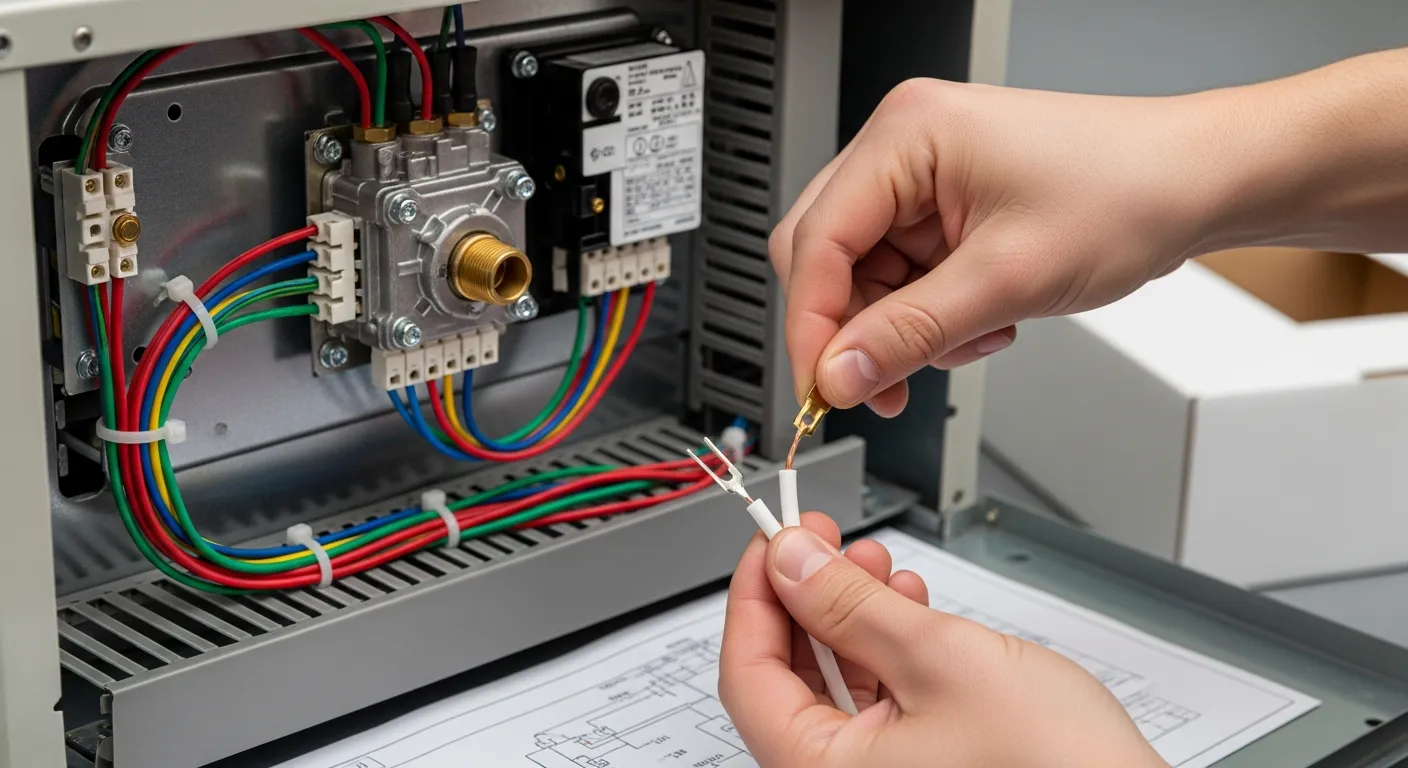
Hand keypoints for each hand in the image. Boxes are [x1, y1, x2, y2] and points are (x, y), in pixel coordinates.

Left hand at [719, 513, 1166, 767]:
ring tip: (876, 563)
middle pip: (787, 677)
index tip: (772, 540)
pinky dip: (885, 650)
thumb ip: (852, 605)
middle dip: (806, 597)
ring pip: (836, 686)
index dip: (754, 594)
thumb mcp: (940, 660)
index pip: (747, 674)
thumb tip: (791, 562)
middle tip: (820, 538)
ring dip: (849, 616)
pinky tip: (909, 606)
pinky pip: (878, 704)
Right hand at [771, 78, 1224, 414]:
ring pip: (864, 273)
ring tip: (967, 342)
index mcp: (907, 135)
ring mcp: (924, 175)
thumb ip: (910, 332)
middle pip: (827, 255)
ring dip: (901, 326)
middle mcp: (905, 146)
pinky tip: (979, 323)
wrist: (1197, 183)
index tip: (823, 386)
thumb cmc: (1128, 192)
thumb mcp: (1008, 279)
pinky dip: (929, 314)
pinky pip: (904, 274)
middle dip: (852, 328)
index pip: (816, 240)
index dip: (811, 324)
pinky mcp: (946, 204)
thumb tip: (840, 373)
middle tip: (877, 384)